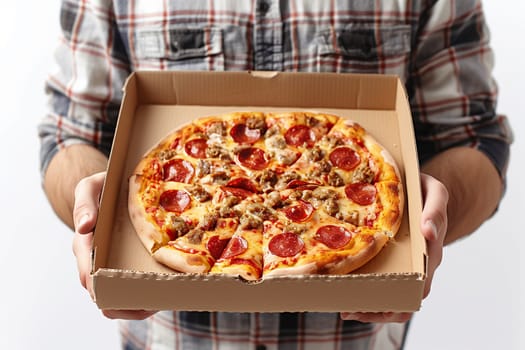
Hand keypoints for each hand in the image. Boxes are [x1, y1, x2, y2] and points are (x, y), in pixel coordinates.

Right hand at [72, 171, 156, 319]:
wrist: (114, 185)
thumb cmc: (102, 187)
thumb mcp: (91, 187)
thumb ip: (85, 203)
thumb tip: (84, 226)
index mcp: (84, 244)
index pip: (86, 274)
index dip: (99, 288)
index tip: (116, 295)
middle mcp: (94, 259)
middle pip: (101, 295)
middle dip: (122, 304)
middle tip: (148, 305)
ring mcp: (109, 264)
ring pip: (115, 298)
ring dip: (134, 307)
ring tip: (158, 304)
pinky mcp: (124, 263)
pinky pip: (129, 287)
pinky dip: (142, 297)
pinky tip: (160, 297)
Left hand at [340, 173, 447, 322]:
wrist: (420, 189)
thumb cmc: (425, 191)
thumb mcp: (435, 192)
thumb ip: (435, 208)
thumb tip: (428, 231)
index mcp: (431, 251)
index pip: (423, 283)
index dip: (405, 297)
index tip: (385, 304)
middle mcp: (420, 264)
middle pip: (406, 299)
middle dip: (381, 311)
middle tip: (354, 312)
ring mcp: (407, 264)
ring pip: (394, 298)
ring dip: (372, 309)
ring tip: (347, 312)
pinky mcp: (392, 260)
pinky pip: (383, 284)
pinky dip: (368, 295)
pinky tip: (348, 300)